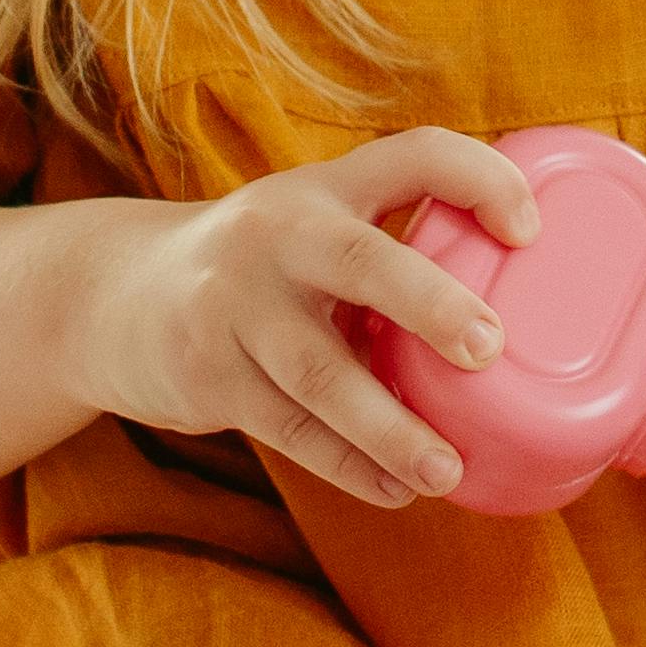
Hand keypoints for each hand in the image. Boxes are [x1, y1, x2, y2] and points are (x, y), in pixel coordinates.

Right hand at [62, 127, 526, 513]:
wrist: (114, 296)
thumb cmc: (258, 268)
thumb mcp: (314, 229)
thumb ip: (394, 248)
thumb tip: (526, 301)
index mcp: (326, 189)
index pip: (414, 155)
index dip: (480, 180)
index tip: (531, 230)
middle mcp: (279, 235)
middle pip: (363, 261)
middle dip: (431, 303)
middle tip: (490, 348)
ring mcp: (237, 307)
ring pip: (321, 372)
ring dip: (390, 427)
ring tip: (447, 469)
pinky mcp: (210, 375)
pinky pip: (290, 429)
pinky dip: (348, 466)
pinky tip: (396, 491)